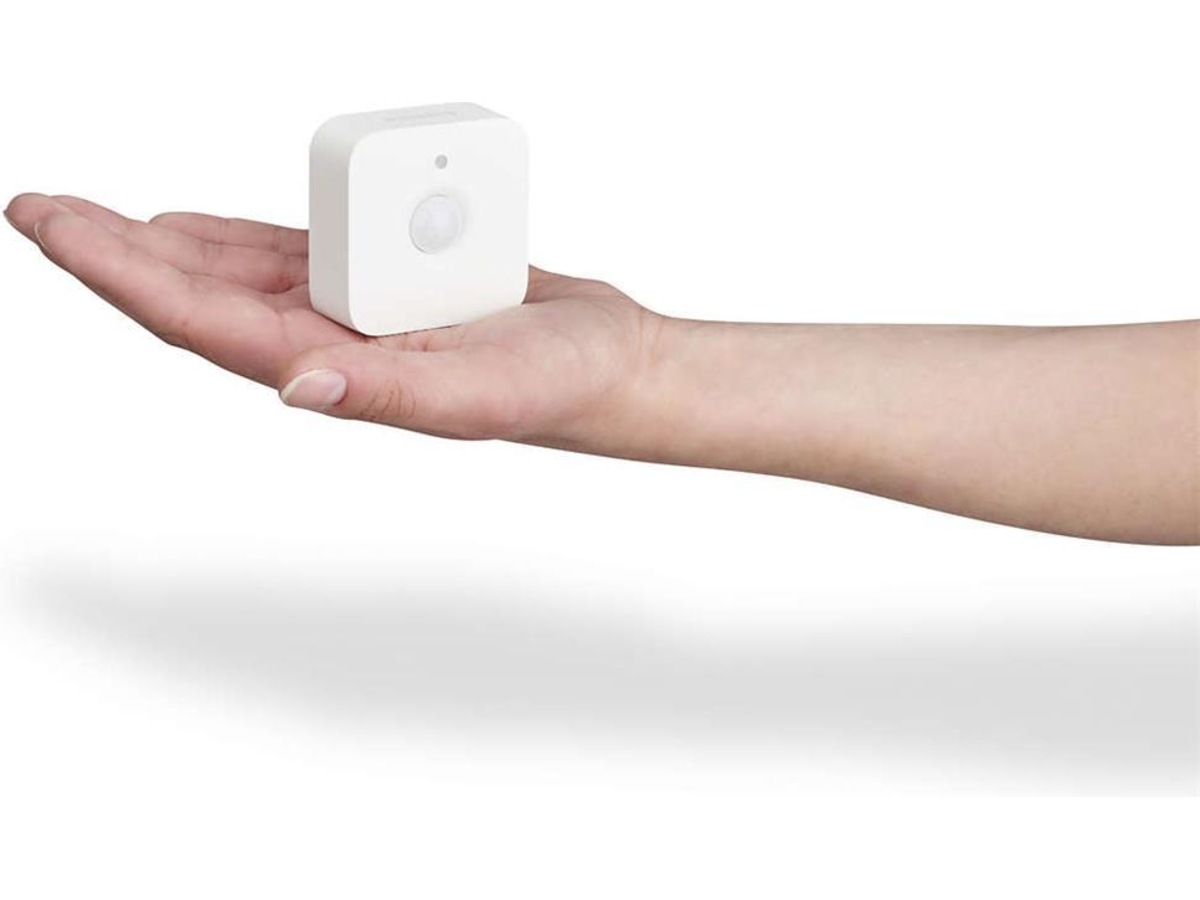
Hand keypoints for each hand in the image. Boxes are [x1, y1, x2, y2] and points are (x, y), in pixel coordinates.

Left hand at [4, 193, 664, 441]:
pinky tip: (189, 225)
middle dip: (112, 251)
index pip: (201, 320)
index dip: (120, 274)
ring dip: (158, 243)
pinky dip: (230, 236)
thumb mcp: (478, 395)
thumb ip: (387, 391)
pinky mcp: (378, 282)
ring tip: (90, 214)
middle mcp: (327, 341)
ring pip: (229, 272)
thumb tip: (295, 385)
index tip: (53, 227)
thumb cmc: (554, 387)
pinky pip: (287, 253)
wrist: (604, 360)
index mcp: (334, 368)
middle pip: (194, 292)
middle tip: (40, 206)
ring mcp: (349, 311)